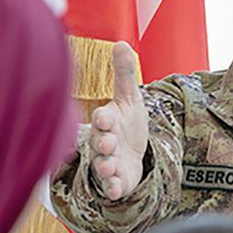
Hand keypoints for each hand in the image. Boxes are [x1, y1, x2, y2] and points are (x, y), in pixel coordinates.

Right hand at [88, 42, 148, 200]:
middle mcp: (103, 142)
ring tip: (109, 167)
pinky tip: (116, 190)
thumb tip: (121, 42)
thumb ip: (124, 75)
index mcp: (107, 121)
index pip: (102, 118)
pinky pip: (111, 186)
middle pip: (99, 142)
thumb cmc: (126, 125)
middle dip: (102, 142)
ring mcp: (108, 163)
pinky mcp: (116, 180)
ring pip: (102, 165)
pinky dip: (113, 188)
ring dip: (104, 166)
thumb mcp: (129, 100)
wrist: (133, 155)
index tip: (104, 117)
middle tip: (108, 142)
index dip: (103, 118)